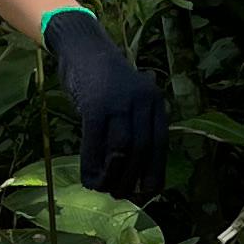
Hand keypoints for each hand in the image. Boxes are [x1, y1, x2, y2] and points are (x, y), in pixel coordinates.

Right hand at [41, 9, 168, 202]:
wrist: (83, 48)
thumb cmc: (105, 82)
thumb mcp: (129, 101)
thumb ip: (135, 127)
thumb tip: (131, 172)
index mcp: (155, 103)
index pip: (160, 145)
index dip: (155, 172)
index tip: (147, 193)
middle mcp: (142, 101)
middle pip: (141, 150)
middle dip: (131, 179)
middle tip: (119, 194)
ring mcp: (119, 102)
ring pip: (121, 150)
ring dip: (112, 176)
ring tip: (103, 188)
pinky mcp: (95, 105)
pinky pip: (95, 143)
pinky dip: (91, 165)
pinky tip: (88, 178)